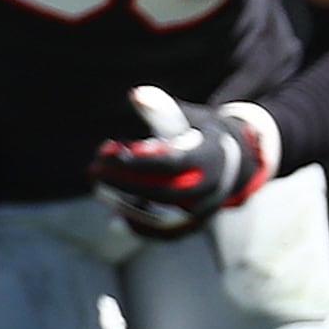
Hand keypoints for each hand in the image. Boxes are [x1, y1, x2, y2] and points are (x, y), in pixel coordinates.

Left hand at [92, 85, 274, 236]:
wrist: (234, 162)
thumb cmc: (202, 134)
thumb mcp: (187, 117)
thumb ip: (161, 109)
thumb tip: (135, 94)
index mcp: (211, 157)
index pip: (171, 163)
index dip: (139, 160)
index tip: (110, 151)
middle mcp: (212, 188)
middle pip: (163, 191)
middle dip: (125, 181)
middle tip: (94, 169)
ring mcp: (205, 211)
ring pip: (163, 217)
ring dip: (126, 205)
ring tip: (99, 189)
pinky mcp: (196, 225)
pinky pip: (166, 234)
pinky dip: (140, 228)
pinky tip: (114, 221)